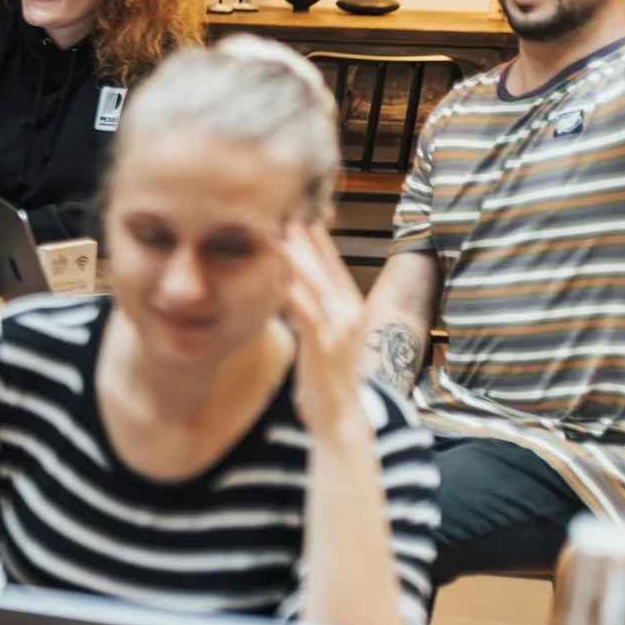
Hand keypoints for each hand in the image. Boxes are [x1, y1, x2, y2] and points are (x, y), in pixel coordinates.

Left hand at [283, 221, 370, 440]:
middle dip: (304, 235)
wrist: (339, 419)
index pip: (331, 262)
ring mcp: (340, 327)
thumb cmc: (324, 377)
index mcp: (349, 305)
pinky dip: (290, 289)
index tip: (295, 208)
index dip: (314, 236)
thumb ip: (311, 309)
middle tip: (283, 206)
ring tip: (275, 229)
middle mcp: (350, 311)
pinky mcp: (324, 343)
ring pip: (314, 281)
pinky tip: (274, 272)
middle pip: (324, 264)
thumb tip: (291, 285)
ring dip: (295, 255)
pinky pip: (304, 309)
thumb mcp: (320, 336)